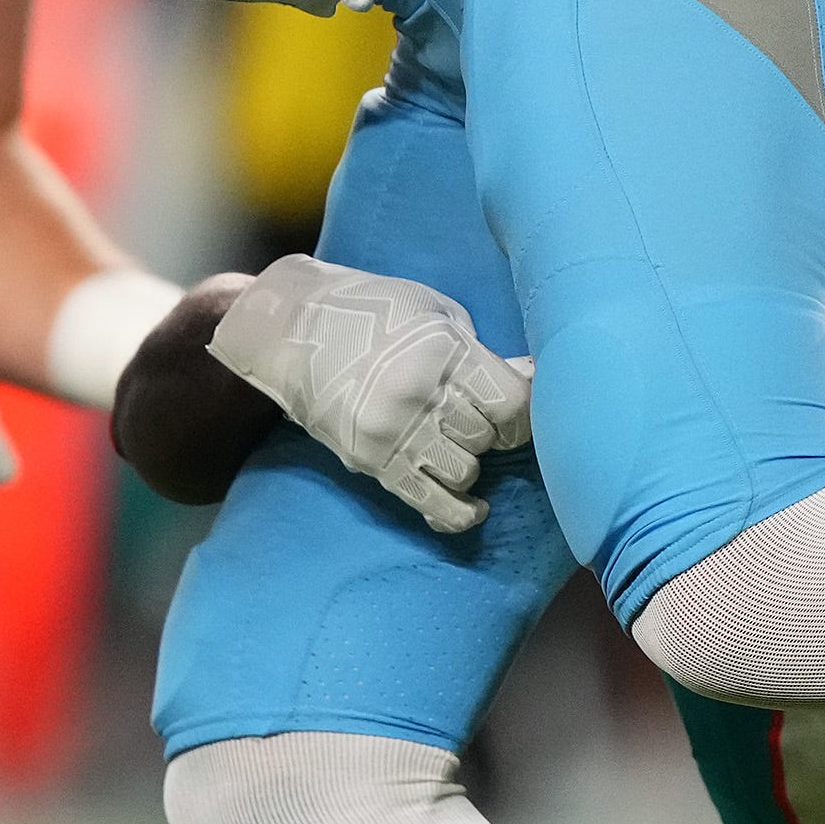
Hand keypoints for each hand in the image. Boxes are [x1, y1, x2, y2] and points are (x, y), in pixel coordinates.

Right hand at [209, 255, 531, 535]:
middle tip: (475, 418)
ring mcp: (394, 432)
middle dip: (490, 432)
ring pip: (464, 471)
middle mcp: (421, 395)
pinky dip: (457, 514)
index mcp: (443, 351)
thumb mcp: (434, 312)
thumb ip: (480, 351)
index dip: (523, 412)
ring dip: (467, 461)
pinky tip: (473, 509)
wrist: (290, 328)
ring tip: (452, 442)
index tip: (514, 410)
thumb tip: (534, 378)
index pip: (511, 403)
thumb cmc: (370, 309)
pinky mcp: (371, 461)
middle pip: (487, 437)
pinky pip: (429, 503)